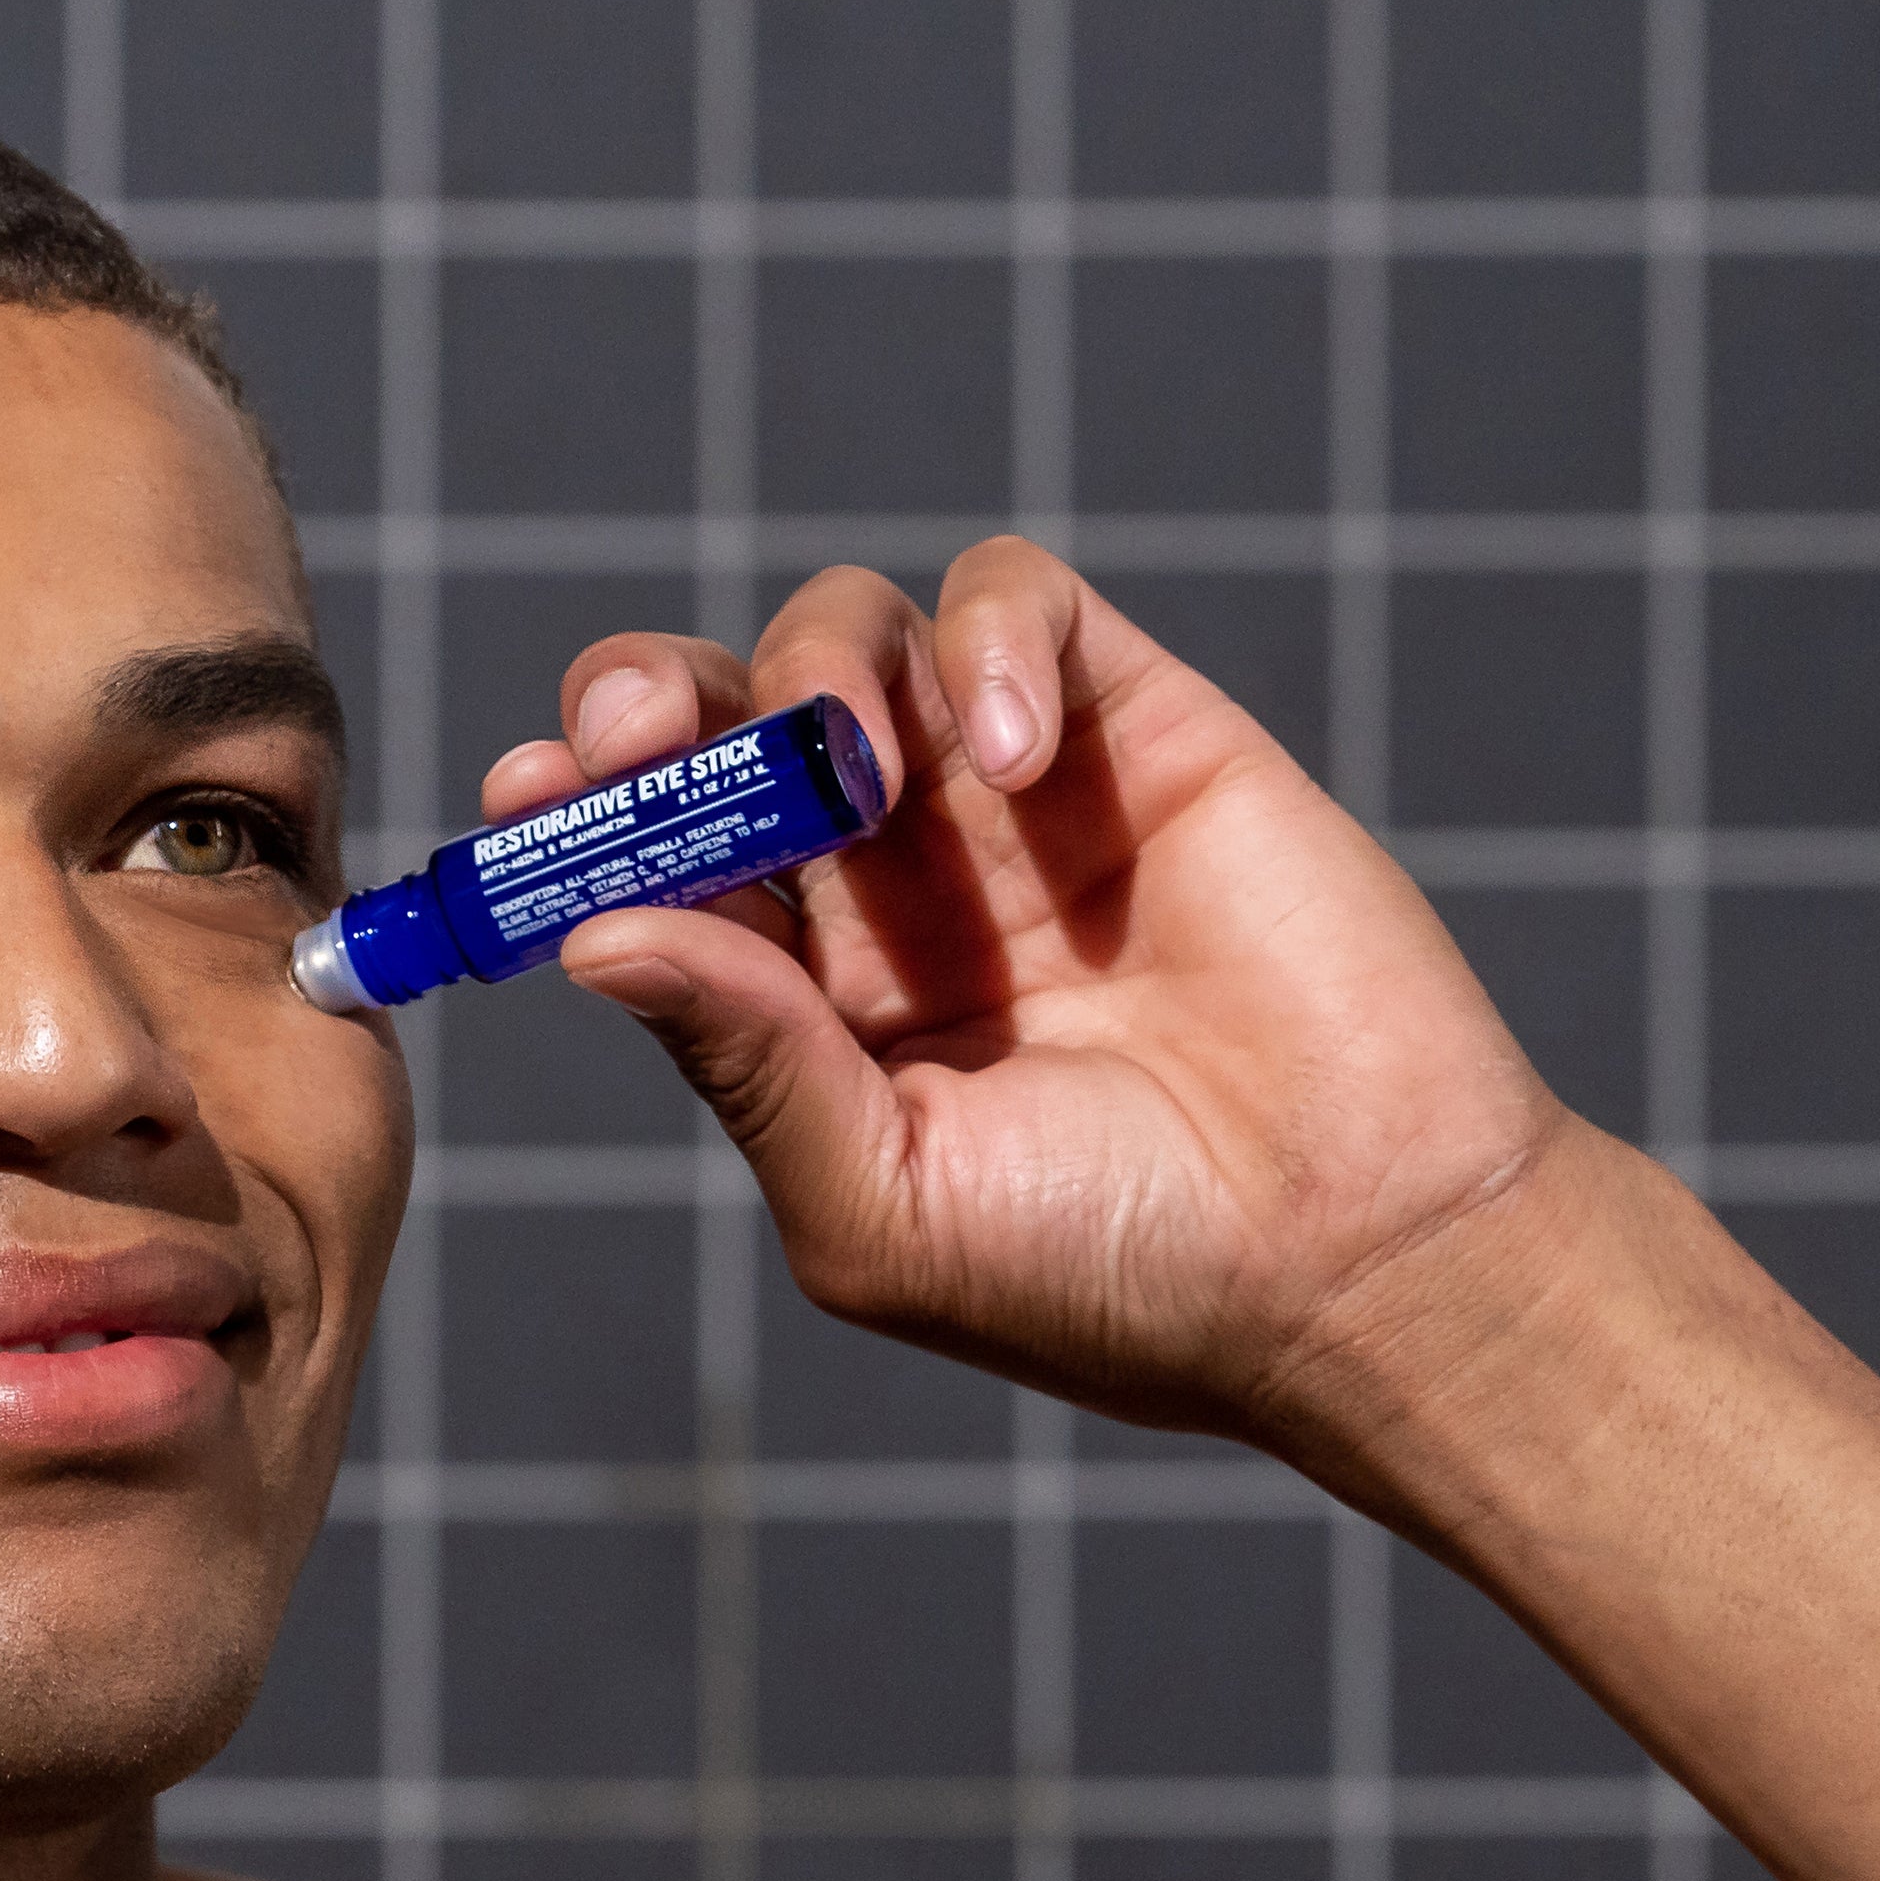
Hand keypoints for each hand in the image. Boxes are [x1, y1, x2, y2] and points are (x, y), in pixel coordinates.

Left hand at [484, 538, 1571, 1438]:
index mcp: (803, 1010)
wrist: (1357, 1254)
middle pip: (715, 727)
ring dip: (811, 673)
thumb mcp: (882, 1207)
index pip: (646, 870)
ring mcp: (1003, 806)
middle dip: (647, 705)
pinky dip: (984, 642)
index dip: (571, 822)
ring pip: (845, 638)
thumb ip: (745, 1066)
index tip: (523, 807)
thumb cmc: (1115, 1275)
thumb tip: (591, 937)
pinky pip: (1015, 605)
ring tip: (863, 780)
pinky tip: (1006, 758)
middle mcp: (885, 892)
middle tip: (638, 737)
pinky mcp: (1131, 728)